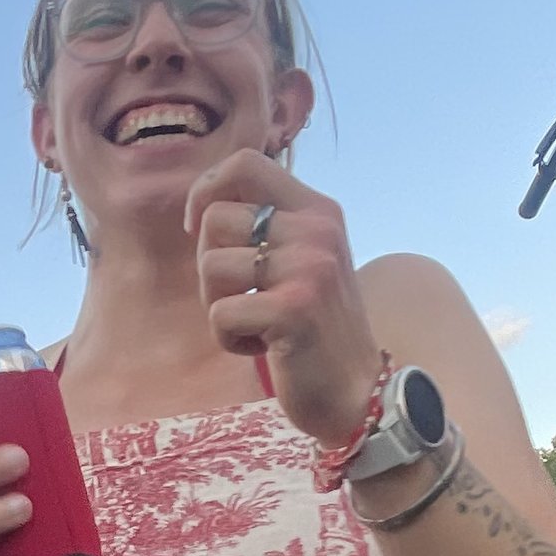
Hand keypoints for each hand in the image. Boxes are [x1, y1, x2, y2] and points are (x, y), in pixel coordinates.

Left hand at [183, 149, 382, 448]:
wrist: (357, 392)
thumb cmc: (315, 327)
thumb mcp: (303, 259)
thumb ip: (268, 225)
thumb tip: (201, 202)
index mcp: (318, 209)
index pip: (245, 163)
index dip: (206, 191)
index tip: (197, 228)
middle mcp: (317, 230)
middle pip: (214, 219)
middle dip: (209, 266)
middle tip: (244, 297)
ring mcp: (308, 268)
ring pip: (211, 266)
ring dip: (218, 305)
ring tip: (256, 323)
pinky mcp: (294, 310)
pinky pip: (220, 313)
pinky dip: (229, 339)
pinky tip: (263, 347)